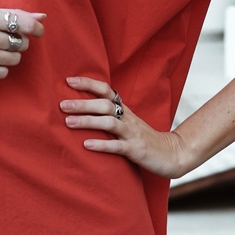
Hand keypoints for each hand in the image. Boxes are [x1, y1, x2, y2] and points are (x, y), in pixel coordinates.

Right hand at [0, 8, 45, 80]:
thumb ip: (12, 15)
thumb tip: (42, 17)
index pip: (24, 24)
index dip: (36, 29)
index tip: (38, 32)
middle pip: (20, 44)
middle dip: (18, 43)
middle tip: (5, 41)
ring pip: (13, 60)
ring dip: (9, 57)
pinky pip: (2, 73)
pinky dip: (0, 68)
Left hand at [60, 76, 183, 177]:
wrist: (173, 154)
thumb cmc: (144, 139)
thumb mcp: (127, 123)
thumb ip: (109, 116)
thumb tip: (81, 109)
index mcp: (125, 110)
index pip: (106, 90)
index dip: (88, 84)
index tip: (68, 81)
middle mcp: (128, 119)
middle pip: (105, 105)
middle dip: (83, 103)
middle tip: (62, 104)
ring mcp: (133, 134)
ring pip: (110, 123)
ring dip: (88, 121)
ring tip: (68, 122)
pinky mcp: (136, 150)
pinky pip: (118, 147)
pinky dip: (101, 145)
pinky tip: (86, 145)